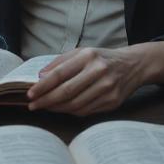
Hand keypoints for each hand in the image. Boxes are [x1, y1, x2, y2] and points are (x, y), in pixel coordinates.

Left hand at [27, 46, 145, 116]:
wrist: (133, 65)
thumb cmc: (102, 58)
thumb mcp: (82, 52)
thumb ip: (61, 62)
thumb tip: (40, 76)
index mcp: (88, 56)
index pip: (60, 74)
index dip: (43, 86)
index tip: (30, 94)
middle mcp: (98, 71)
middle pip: (66, 92)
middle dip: (46, 100)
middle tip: (33, 105)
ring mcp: (107, 88)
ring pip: (75, 105)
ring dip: (57, 108)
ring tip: (46, 107)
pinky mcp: (112, 102)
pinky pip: (86, 111)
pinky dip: (71, 111)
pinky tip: (63, 108)